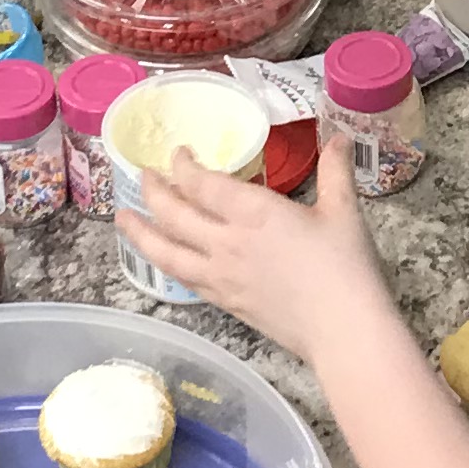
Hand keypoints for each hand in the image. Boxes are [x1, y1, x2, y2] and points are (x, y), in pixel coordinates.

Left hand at [115, 147, 392, 371]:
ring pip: (166, 251)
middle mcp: (227, 242)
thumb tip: (338, 136)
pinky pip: (183, 278)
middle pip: (174, 214)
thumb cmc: (346, 269)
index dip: (183, 166)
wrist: (342, 331)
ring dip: (140, 232)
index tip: (178, 154)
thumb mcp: (344, 212)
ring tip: (122, 218)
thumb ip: (336, 171)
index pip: (202, 183)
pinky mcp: (225, 303)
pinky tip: (162, 259)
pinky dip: (165, 263)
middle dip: (153, 192)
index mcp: (254, 213)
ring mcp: (221, 276)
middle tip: (143, 176)